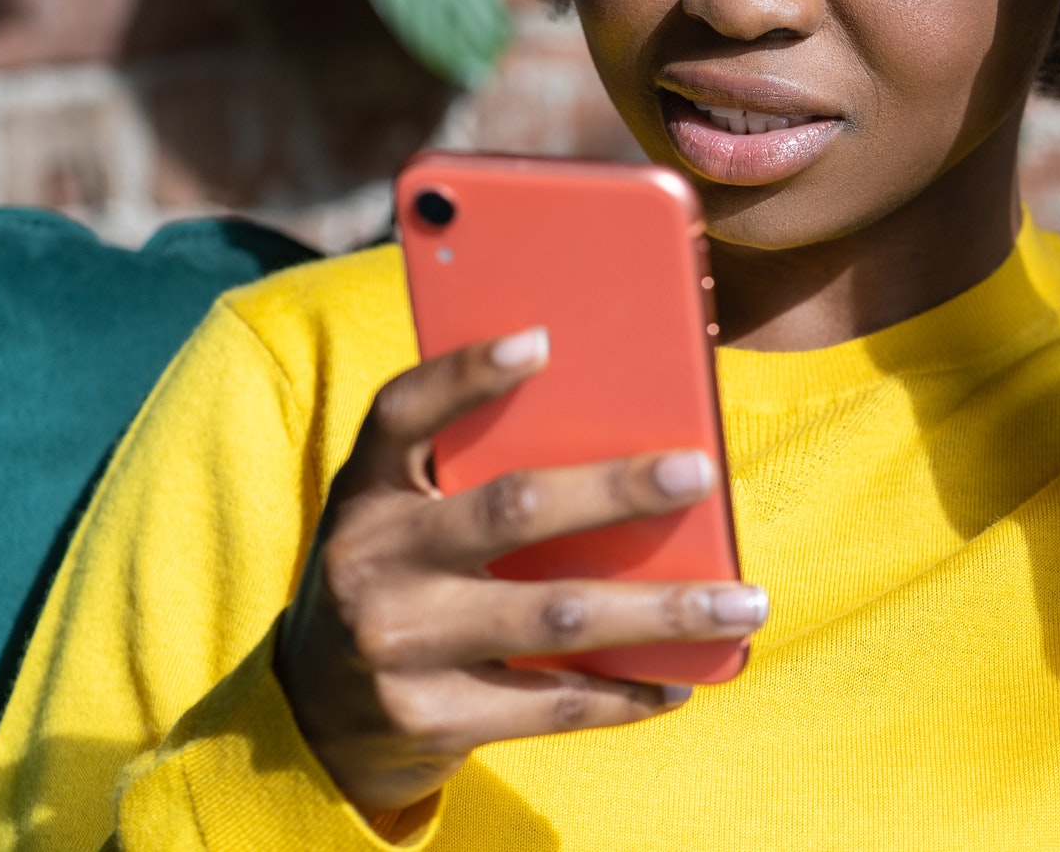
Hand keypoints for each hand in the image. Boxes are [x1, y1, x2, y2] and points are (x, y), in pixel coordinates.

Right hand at [275, 329, 767, 819]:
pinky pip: (551, 702)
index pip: (402, 412)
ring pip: (555, 614)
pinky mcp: (429, 718)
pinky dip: (626, 691)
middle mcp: (372, 560)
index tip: (542, 341)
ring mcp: (396, 645)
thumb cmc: (401, 579)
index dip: (465, 374)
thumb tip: (629, 430)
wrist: (315, 717)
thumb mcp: (403, 516)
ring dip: (662, 610)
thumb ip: (471, 471)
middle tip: (699, 472)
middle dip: (615, 489)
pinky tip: (682, 677)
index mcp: (366, 490)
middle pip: (510, 508)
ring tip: (743, 602)